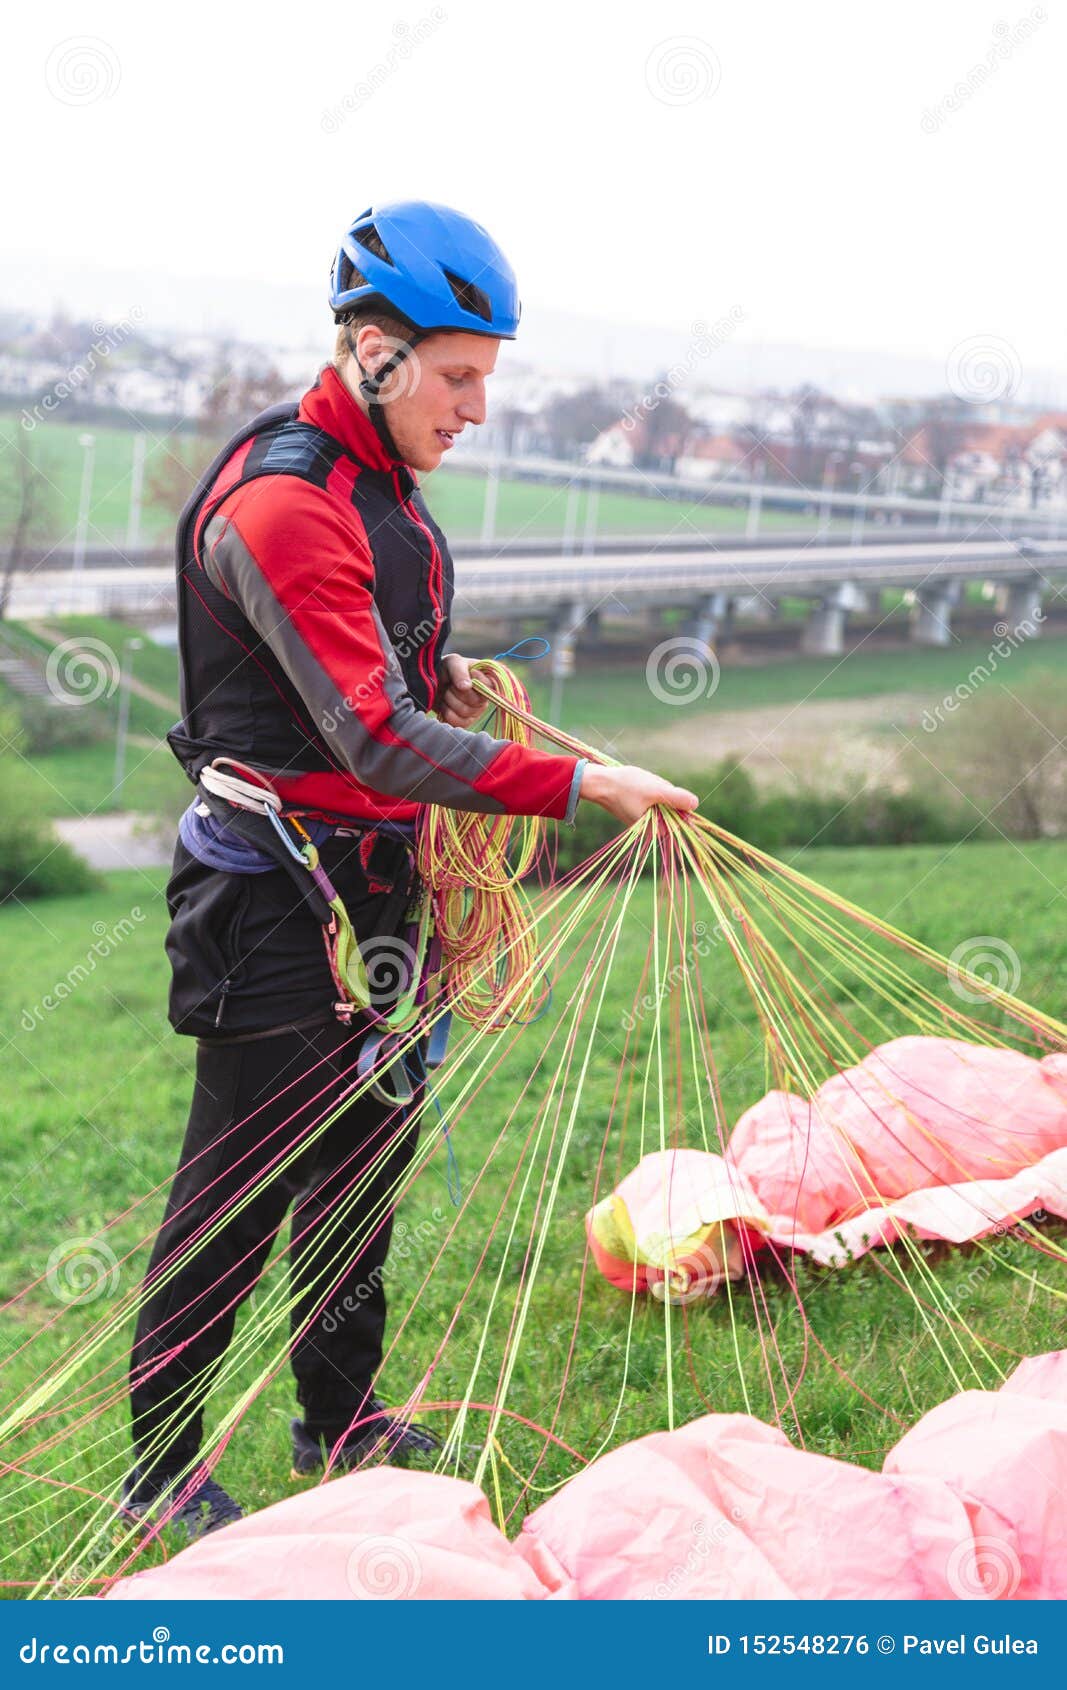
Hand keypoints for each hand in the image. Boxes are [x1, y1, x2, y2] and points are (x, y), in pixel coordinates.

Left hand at [436, 653, 484, 728]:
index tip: (468, 673)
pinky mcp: (466, 721)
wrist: (432, 683)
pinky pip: (460, 723)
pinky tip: (444, 705)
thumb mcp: (452, 662)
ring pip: (465, 712)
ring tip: (445, 694)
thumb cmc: (446, 669)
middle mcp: (484, 698)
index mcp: (486, 681)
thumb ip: (459, 671)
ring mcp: (476, 711)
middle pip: (476, 701)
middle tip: (450, 685)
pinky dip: (448, 714)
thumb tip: (466, 686)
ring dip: (450, 702)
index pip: (489, 687)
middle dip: (457, 692)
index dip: (477, 682)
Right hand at [580, 763, 698, 824]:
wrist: (601, 782)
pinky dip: (650, 790)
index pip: (680, 819)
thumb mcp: (656, 790)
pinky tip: (638, 785)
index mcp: (656, 830)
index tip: (663, 792)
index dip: (678, 803)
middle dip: (666, 794)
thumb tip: (695, 804)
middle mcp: (651, 829)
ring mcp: (646, 820)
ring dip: (658, 791)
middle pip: (673, 809)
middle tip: (649, 787)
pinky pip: (653, 799)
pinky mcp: (640, 811)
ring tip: (642, 786)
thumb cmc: (626, 787)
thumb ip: (676, 798)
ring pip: (663, 802)